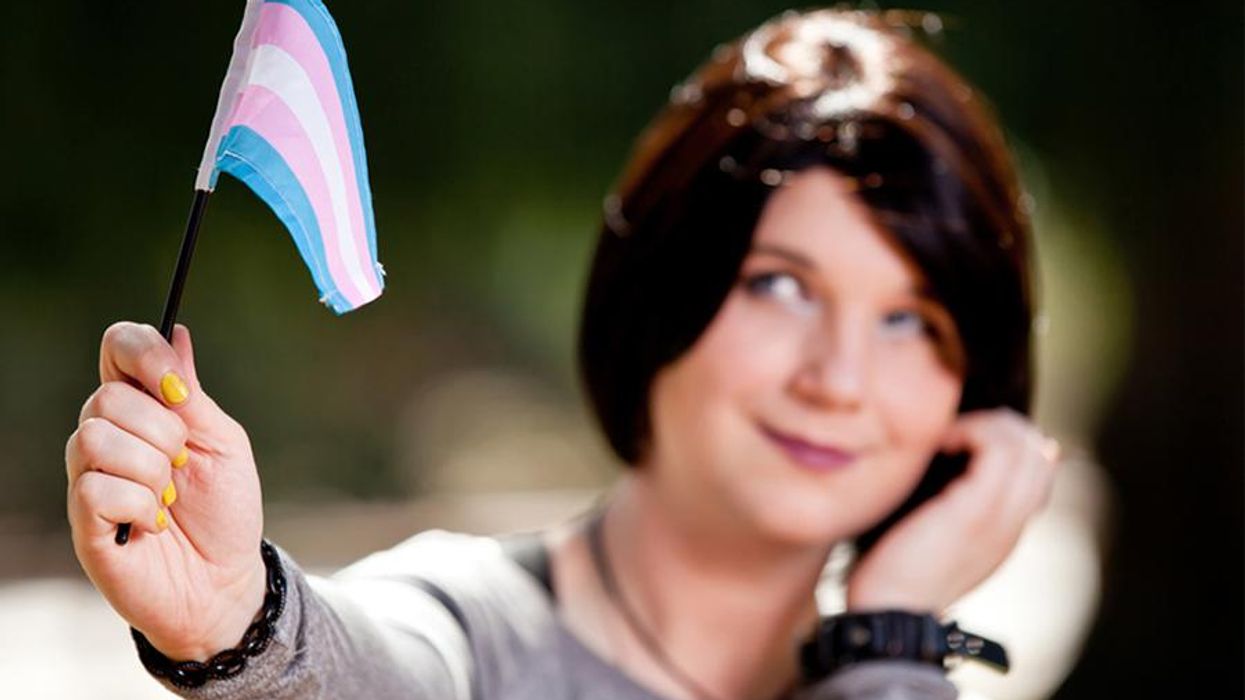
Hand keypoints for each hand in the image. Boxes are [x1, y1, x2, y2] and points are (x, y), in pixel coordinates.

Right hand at [66, 322, 266, 660]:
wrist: (225, 582)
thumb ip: (193, 395)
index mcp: (144, 408)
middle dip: (163, 431)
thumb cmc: (226, 512)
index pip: (117, 347)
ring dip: (152, 470)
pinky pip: (96, 488)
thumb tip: (177, 333)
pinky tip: (154, 524)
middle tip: (184, 465)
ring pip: (96, 438)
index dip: (142, 352)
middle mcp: (108, 435)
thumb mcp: (223, 444)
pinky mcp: (83, 520)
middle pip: (107, 396)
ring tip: (170, 498)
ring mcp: (90, 477)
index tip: (178, 389)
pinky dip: (140, 506)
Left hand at [845, 407, 1061, 614]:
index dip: (1009, 440)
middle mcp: (1013, 524)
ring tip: (948, 434)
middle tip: (955, 429)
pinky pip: (999, 450)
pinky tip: (941, 441)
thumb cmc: (892, 575)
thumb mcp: (927, 533)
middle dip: (1001, 424)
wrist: (888, 617)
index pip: (1039, 469)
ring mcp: (1000, 518)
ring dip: (987, 424)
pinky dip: (973, 431)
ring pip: (1028, 444)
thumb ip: (944, 505)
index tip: (960, 438)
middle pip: (1040, 450)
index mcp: (1006, 531)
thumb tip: (938, 464)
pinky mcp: (976, 512)